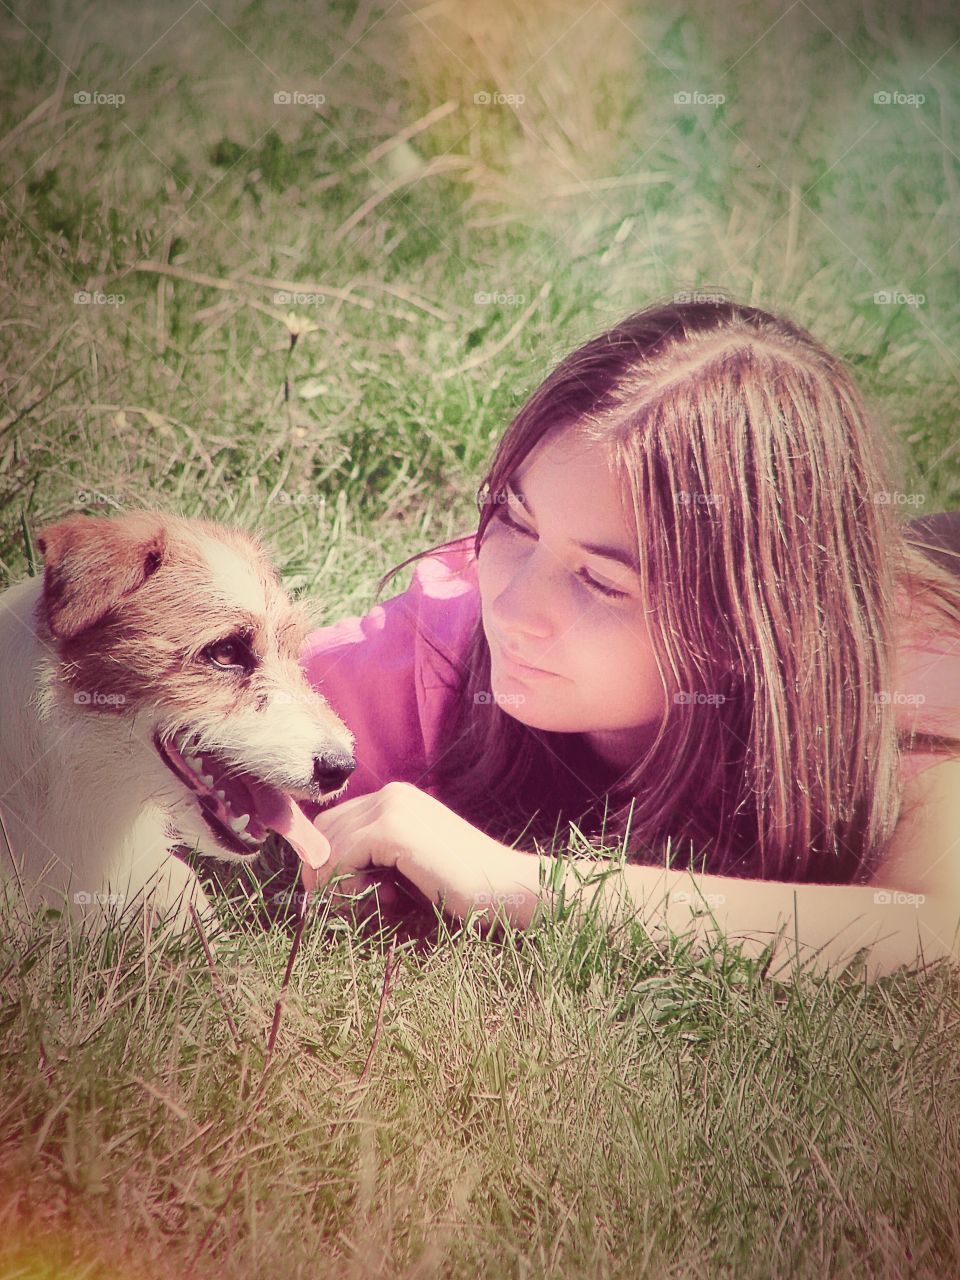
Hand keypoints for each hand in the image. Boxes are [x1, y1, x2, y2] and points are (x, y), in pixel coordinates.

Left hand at [301, 781, 540, 925]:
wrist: (507, 888)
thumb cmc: (463, 888)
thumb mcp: (410, 867)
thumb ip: (375, 860)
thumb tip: (322, 877)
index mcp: (397, 799)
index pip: (334, 822)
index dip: (326, 861)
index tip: (338, 896)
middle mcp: (392, 794)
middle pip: (324, 830)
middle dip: (322, 871)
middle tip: (343, 905)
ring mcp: (392, 807)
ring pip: (328, 844)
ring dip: (336, 883)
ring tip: (373, 904)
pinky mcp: (393, 829)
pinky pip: (341, 856)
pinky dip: (347, 884)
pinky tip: (384, 898)